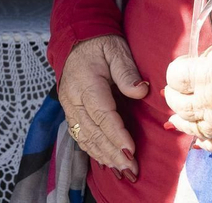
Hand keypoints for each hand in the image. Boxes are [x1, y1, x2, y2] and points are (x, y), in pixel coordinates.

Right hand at [57, 35, 150, 181]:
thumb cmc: (100, 44)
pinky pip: (80, 136)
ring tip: (122, 171)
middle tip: (131, 169)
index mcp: (86, 83)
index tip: (131, 151)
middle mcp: (74, 99)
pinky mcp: (71, 111)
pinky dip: (93, 151)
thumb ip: (127, 71)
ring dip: (104, 156)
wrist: (77, 40)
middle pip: (93, 132)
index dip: (117, 135)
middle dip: (113, 153)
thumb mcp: (117, 49)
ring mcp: (70, 107)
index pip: (102, 114)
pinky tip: (106, 162)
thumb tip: (141, 90)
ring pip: (85, 138)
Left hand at [163, 33, 211, 151]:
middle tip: (176, 90)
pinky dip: (203, 141)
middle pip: (178, 103)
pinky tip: (199, 138)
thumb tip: (202, 64)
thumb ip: (210, 57)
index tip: (184, 65)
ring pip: (191, 126)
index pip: (174, 76)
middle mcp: (206, 103)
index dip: (177, 69)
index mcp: (202, 76)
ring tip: (177, 116)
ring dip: (181, 120)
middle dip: (174, 95)